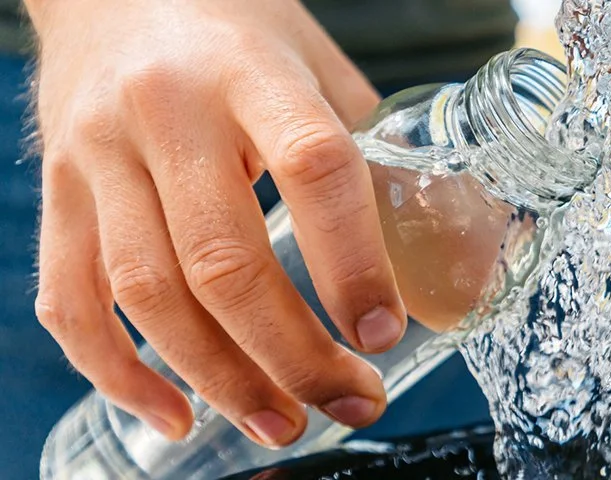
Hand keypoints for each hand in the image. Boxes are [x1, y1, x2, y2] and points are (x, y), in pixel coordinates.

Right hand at [27, 0, 403, 446]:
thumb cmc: (235, 29)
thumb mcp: (315, 65)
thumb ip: (370, 149)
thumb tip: (455, 248)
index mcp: (252, 74)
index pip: (314, 170)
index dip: (353, 262)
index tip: (383, 333)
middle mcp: (166, 113)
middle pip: (224, 261)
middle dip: (293, 354)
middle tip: (347, 402)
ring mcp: (99, 155)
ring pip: (150, 295)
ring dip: (220, 378)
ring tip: (280, 422)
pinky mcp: (57, 192)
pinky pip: (71, 301)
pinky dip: (118, 372)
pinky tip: (172, 413)